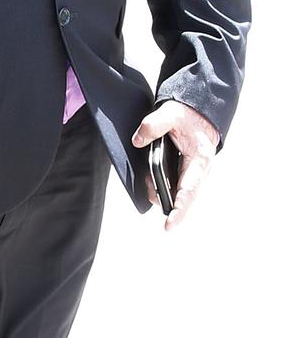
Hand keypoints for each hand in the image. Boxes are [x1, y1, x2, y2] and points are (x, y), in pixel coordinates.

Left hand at [131, 100, 218, 230]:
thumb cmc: (188, 116)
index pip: (188, 189)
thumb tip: (137, 141)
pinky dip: (164, 187)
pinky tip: (152, 181)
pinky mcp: (188, 173)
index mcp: (199, 159)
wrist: (199, 112)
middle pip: (185, 198)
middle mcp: (200, 171)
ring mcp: (195, 174)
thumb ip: (153, 125)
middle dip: (167, 204)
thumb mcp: (170, 113)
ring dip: (163, 193)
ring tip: (148, 183)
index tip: (169, 224)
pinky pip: (177, 187)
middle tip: (150, 197)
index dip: (179, 209)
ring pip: (180, 194)